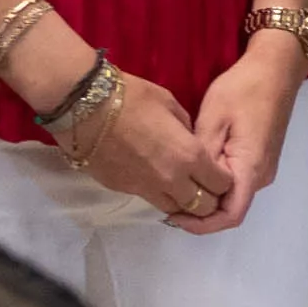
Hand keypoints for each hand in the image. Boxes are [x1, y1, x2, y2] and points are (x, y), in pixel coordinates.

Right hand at [53, 63, 221, 220]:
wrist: (83, 106)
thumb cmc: (130, 97)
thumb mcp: (170, 104)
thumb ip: (187, 130)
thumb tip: (189, 142)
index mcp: (189, 156)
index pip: (222, 185)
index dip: (224, 181)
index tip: (218, 172)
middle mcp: (171, 179)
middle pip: (202, 207)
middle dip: (207, 199)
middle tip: (202, 184)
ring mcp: (145, 188)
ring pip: (176, 210)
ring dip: (182, 201)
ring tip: (178, 184)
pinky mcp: (123, 189)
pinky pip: (149, 199)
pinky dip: (157, 194)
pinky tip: (152, 177)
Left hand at [181, 29, 307, 237]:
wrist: (275, 69)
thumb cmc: (244, 89)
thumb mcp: (213, 119)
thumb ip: (201, 156)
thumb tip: (188, 182)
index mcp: (251, 168)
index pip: (229, 215)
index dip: (201, 224)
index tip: (172, 216)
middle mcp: (261, 176)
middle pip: (229, 208)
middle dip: (198, 210)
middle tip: (162, 197)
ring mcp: (262, 168)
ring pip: (231, 195)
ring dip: (204, 195)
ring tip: (173, 182)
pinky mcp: (258, 159)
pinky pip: (235, 181)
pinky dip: (212, 183)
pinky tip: (191, 169)